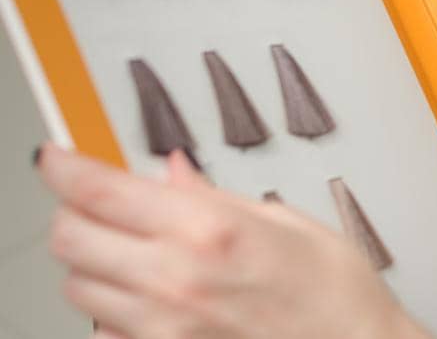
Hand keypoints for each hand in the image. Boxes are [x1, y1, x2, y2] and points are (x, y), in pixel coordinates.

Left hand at [36, 143, 429, 338]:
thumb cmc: (338, 294)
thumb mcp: (284, 222)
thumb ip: (212, 198)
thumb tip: (169, 174)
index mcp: (208, 230)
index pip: (97, 189)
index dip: (63, 166)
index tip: (56, 158)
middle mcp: (175, 279)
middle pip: (69, 237)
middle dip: (75, 213)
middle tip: (97, 205)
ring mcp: (164, 326)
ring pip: (77, 286)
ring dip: (93, 263)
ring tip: (133, 254)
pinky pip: (103, 331)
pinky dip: (112, 311)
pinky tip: (150, 298)